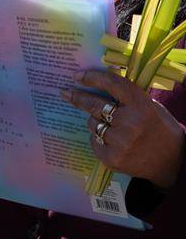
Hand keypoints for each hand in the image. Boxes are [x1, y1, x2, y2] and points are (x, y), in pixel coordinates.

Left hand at [62, 71, 185, 188]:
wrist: (173, 162)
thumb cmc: (160, 129)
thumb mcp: (151, 107)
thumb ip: (129, 97)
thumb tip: (101, 83)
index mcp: (142, 106)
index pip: (112, 85)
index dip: (93, 78)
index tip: (78, 76)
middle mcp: (130, 123)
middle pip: (94, 105)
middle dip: (77, 97)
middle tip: (66, 92)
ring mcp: (120, 142)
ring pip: (93, 123)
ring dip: (96, 121)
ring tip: (109, 126)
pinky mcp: (111, 158)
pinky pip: (94, 141)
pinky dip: (99, 139)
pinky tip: (111, 141)